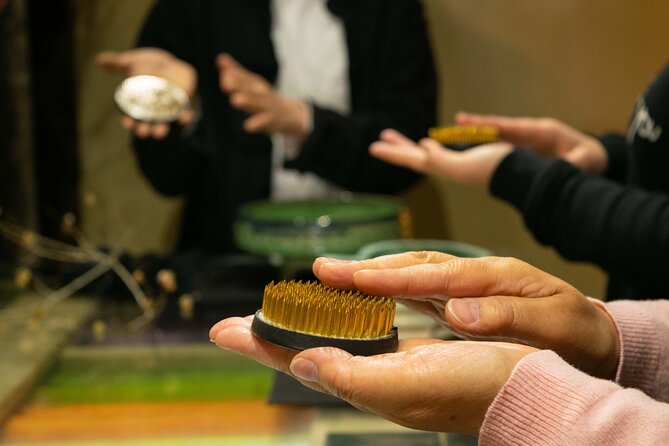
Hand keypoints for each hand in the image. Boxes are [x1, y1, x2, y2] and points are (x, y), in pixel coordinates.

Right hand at [96, 48, 196, 138]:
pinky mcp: (182, 105)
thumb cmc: (147, 65)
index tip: (126, 124)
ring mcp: (167, 109)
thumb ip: (117, 62)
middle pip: (146, 124)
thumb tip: (98, 59)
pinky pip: (184, 114)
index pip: (130, 117)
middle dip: (144, 129)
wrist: (169, 64)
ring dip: (161, 129)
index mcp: (138, 104)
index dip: (128, 121)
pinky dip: (185, 117)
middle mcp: (152, 111)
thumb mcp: (132, 61)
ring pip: (164, 123)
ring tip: (159, 133)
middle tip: (142, 133)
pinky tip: (184, 119)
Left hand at [210, 315, 534, 433]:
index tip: (221, 328)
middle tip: (237, 322)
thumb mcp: (406, 386)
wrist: (519, 386)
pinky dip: (334, 325)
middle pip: (304, 354)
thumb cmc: (469, 389)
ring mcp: (385, 366)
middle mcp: (367, 377)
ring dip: (297, 331)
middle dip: (268, 338)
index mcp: (362, 385)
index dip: (259, 346)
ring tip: (274, 316)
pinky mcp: (406, 353)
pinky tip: (331, 318)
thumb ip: (350, 378)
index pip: (296, 363)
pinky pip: (355, 337)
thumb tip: (298, 365)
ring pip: (327, 344)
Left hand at [216, 53, 308, 138]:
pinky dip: (257, 123)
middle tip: (225, 83)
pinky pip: (264, 122)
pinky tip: (247, 126)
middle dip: (238, 85)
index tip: (224, 73)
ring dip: (247, 101)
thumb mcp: (251, 83)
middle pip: (249, 88)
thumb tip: (220, 58)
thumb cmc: (264, 97)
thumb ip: (235, 72)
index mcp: (254, 84)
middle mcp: (261, 93)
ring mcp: (267, 106)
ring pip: (257, 103)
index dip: (234, 75)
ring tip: (234, 100)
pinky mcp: (272, 120)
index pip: (243, 77)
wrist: (289, 114)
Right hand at [312, 252, 620, 379]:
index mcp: (496, 277)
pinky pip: (418, 289)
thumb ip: (509, 315)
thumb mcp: (555, 323)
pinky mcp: (461, 299)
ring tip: (332, 275)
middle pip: (413, 266)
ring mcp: (466, 286)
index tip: (359, 278)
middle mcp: (475, 276)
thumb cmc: (577, 332)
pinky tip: (367, 290)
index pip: (437, 276)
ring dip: (370, 274)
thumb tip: (459, 312)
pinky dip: (389, 287)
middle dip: (367, 268)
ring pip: (410, 274)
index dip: (397, 278)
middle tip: (323, 268)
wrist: (594, 336)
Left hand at [369, 129, 512, 186]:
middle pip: (412, 155)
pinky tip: (426, 144)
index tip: (375, 147)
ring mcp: (452, 163)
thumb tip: (422, 147)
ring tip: (394, 137)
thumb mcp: (461, 165)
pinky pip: (438, 151)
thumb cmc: (490, 168)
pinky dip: (429, 147)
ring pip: (422, 152)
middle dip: (396, 147)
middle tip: (380, 138)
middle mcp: (442, 165)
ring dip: (407, 145)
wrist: (517, 173)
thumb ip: (440, 159)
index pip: (409, 158)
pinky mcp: (463, 159)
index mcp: (439, 166)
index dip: (392, 152)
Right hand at [455, 112, 608, 173]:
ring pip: (499, 133)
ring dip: (479, 131)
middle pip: (501, 127)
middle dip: (480, 124)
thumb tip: (566, 168)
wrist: (595, 158)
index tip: (479, 124)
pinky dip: (487, 140)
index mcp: (543, 132)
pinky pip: (502, 142)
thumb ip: (575, 162)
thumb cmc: (591, 158)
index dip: (495, 125)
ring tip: (457, 128)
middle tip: (458, 120)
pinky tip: (471, 141)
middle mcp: (531, 132)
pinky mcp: (524, 146)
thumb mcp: (586, 159)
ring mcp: (526, 139)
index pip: (514, 127)